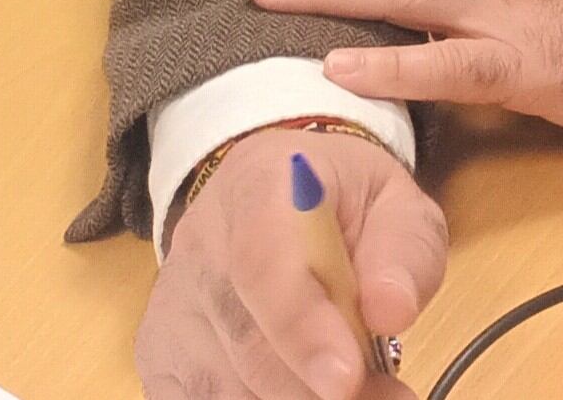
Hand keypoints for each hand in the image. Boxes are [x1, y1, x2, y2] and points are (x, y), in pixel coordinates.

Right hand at [137, 122, 437, 399]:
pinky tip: (299, 391)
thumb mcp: (395, 202)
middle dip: (315, 386)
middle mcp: (199, 244)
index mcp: (260, 184)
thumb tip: (393, 311)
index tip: (346, 379)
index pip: (264, 264)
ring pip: (222, 387)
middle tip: (382, 394)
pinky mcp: (158, 354)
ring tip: (356, 391)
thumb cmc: (343, 200)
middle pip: (245, 343)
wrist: (275, 191)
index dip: (302, 328)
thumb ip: (404, 249)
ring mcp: (171, 304)